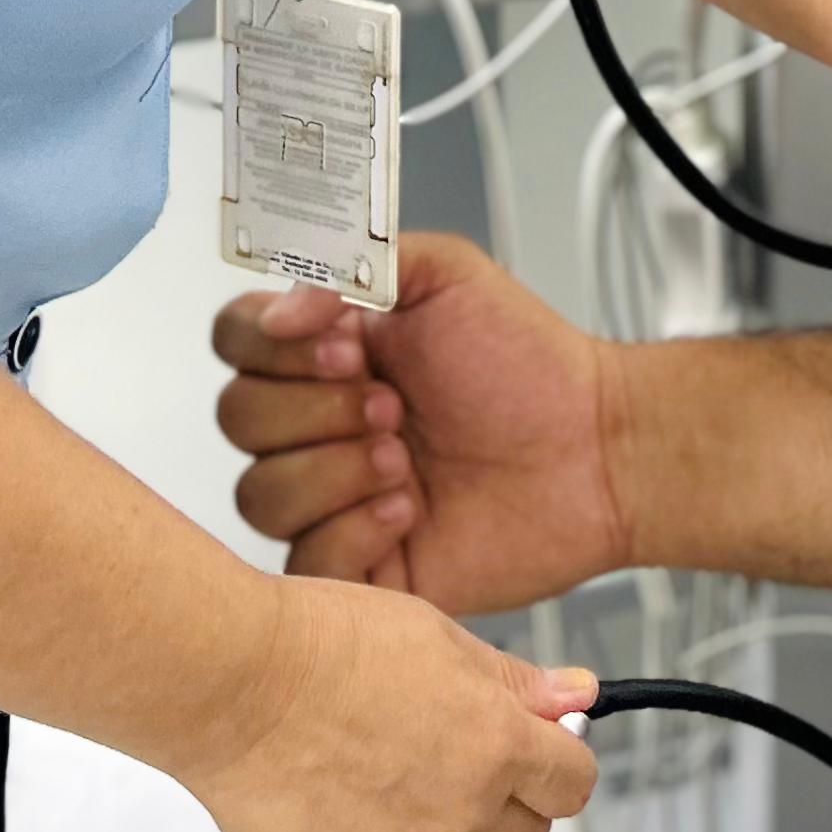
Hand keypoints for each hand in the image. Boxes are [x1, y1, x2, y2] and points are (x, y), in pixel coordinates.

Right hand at [167, 568, 597, 831]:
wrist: (230, 684)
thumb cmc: (319, 645)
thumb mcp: (434, 635)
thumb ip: (513, 681)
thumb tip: (579, 697)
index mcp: (494, 742)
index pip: (574, 783)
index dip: (555, 762)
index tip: (535, 752)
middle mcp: (463, 812)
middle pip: (524, 831)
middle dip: (495, 797)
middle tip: (434, 755)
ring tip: (377, 786)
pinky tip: (343, 817)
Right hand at [213, 232, 629, 611]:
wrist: (594, 447)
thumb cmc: (530, 364)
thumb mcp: (447, 273)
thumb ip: (355, 265)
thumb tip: (280, 308)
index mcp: (325, 351)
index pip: (237, 340)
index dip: (272, 346)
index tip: (346, 345)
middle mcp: (319, 423)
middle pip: (238, 418)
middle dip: (315, 408)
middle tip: (391, 404)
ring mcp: (334, 497)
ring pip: (259, 494)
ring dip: (332, 471)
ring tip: (404, 458)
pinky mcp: (362, 566)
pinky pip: (305, 563)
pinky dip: (351, 532)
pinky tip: (408, 510)